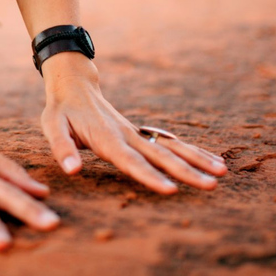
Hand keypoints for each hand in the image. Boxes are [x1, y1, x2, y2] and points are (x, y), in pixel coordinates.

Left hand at [41, 59, 227, 193]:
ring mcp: (136, 134)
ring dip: (196, 160)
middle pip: (160, 156)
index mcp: (106, 137)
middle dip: (186, 171)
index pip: (130, 161)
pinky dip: (192, 152)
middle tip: (211, 185)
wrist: (74, 85)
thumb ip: (62, 148)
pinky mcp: (140, 134)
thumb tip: (71, 171)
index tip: (171, 189)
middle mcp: (127, 136)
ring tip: (222, 173)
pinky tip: (212, 162)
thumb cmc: (61, 110)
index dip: (150, 175)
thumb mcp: (52, 126)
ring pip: (171, 148)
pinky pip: (169, 143)